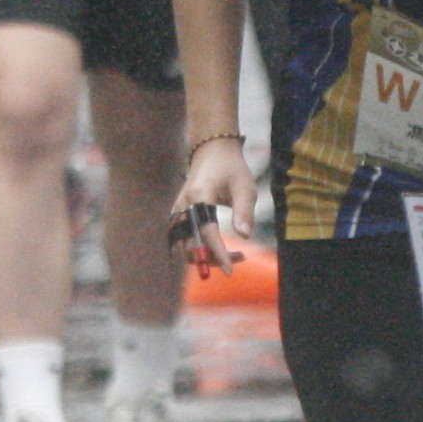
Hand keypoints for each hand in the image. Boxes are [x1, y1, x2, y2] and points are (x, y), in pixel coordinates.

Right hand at [173, 133, 258, 272]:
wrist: (211, 151)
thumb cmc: (231, 168)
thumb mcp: (244, 186)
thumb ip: (244, 211)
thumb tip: (245, 237)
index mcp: (199, 197)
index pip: (207, 233)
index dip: (218, 253)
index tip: (231, 270)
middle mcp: (183, 207)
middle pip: (190, 246)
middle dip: (212, 259)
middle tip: (239, 258)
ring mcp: (177, 212)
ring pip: (184, 247)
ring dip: (205, 257)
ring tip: (232, 255)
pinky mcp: (178, 215)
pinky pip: (182, 240)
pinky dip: (197, 250)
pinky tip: (217, 250)